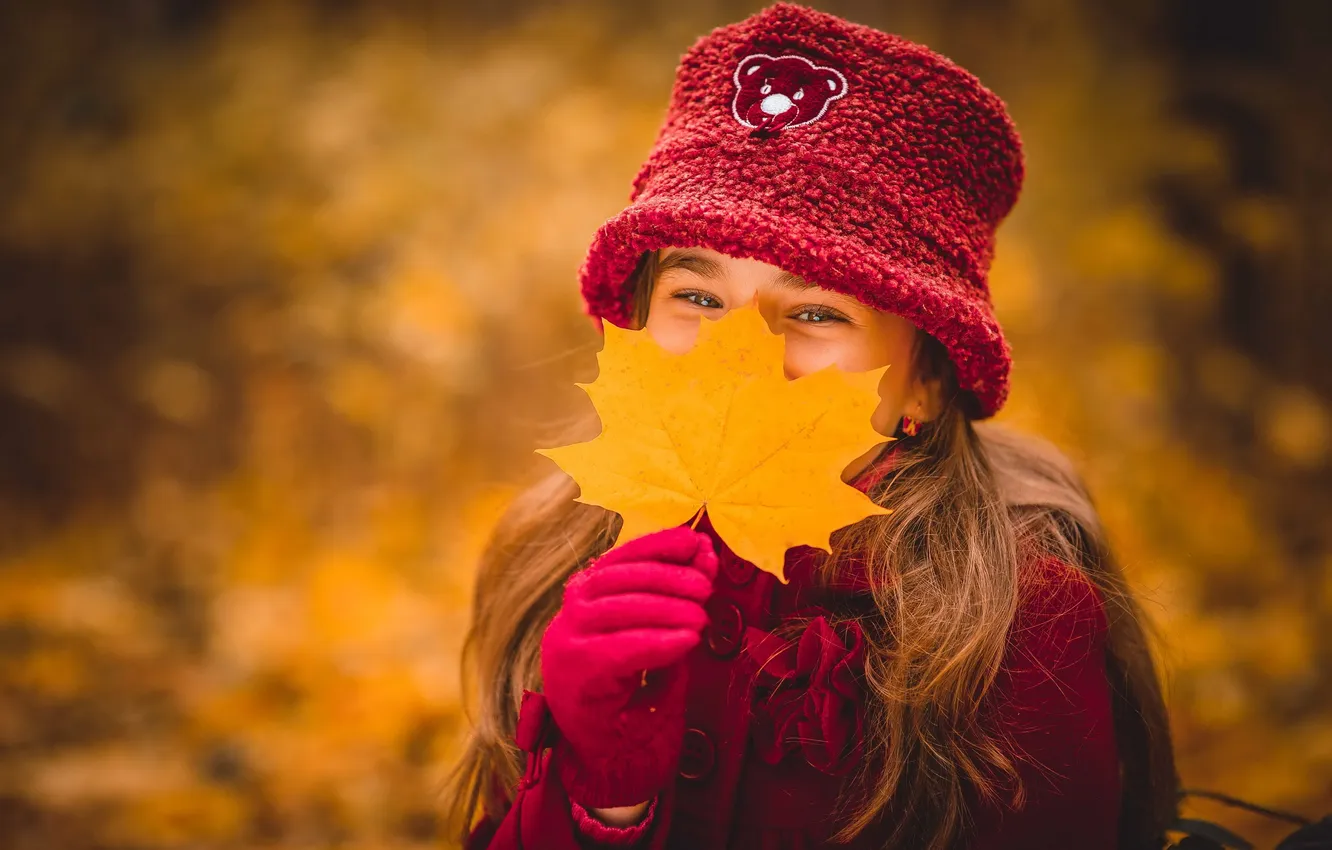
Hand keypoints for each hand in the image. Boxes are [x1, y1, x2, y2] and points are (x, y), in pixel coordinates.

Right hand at [540, 525, 717, 807]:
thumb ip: (676, 597)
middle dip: (668, 577)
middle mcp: (569, 614)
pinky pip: (618, 650)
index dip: (659, 546)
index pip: (621, 558)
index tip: (697, 543)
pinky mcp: (574, 676)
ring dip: (666, 609)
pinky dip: (656, 642)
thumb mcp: (656, 635)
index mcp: (584, 597)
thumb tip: (704, 553)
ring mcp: (565, 643)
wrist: (606, 756)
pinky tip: (686, 642)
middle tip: (706, 588)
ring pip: (617, 610)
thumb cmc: (633, 692)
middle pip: (619, 579)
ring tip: (702, 617)